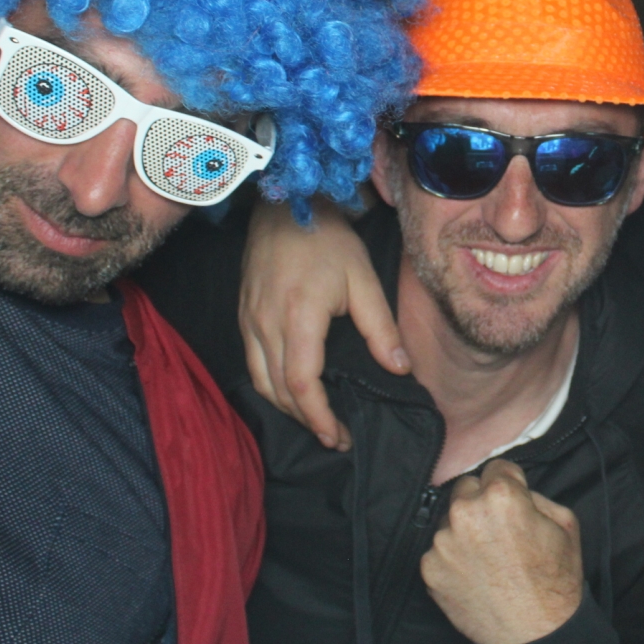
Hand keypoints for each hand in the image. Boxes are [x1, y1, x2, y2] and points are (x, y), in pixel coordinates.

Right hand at [240, 196, 406, 450]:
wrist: (286, 205)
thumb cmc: (327, 239)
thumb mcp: (364, 279)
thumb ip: (381, 328)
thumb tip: (400, 369)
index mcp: (298, 316)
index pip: (301, 383)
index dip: (318, 417)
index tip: (339, 436)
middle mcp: (266, 323)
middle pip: (279, 390)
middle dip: (306, 421)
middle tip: (336, 438)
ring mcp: (249, 320)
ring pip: (261, 382)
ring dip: (287, 408)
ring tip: (316, 421)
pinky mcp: (243, 315)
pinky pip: (252, 364)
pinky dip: (270, 387)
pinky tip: (291, 393)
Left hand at [420, 459, 584, 643]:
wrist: (536, 636)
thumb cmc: (555, 581)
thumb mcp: (565, 524)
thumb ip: (535, 496)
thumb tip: (515, 490)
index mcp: (500, 496)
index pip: (496, 466)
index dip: (510, 483)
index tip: (513, 500)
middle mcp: (464, 513)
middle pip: (466, 488)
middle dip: (482, 502)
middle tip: (499, 530)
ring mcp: (442, 543)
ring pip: (450, 521)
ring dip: (465, 531)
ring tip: (487, 558)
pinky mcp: (429, 569)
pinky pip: (439, 552)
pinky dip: (453, 559)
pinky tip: (474, 575)